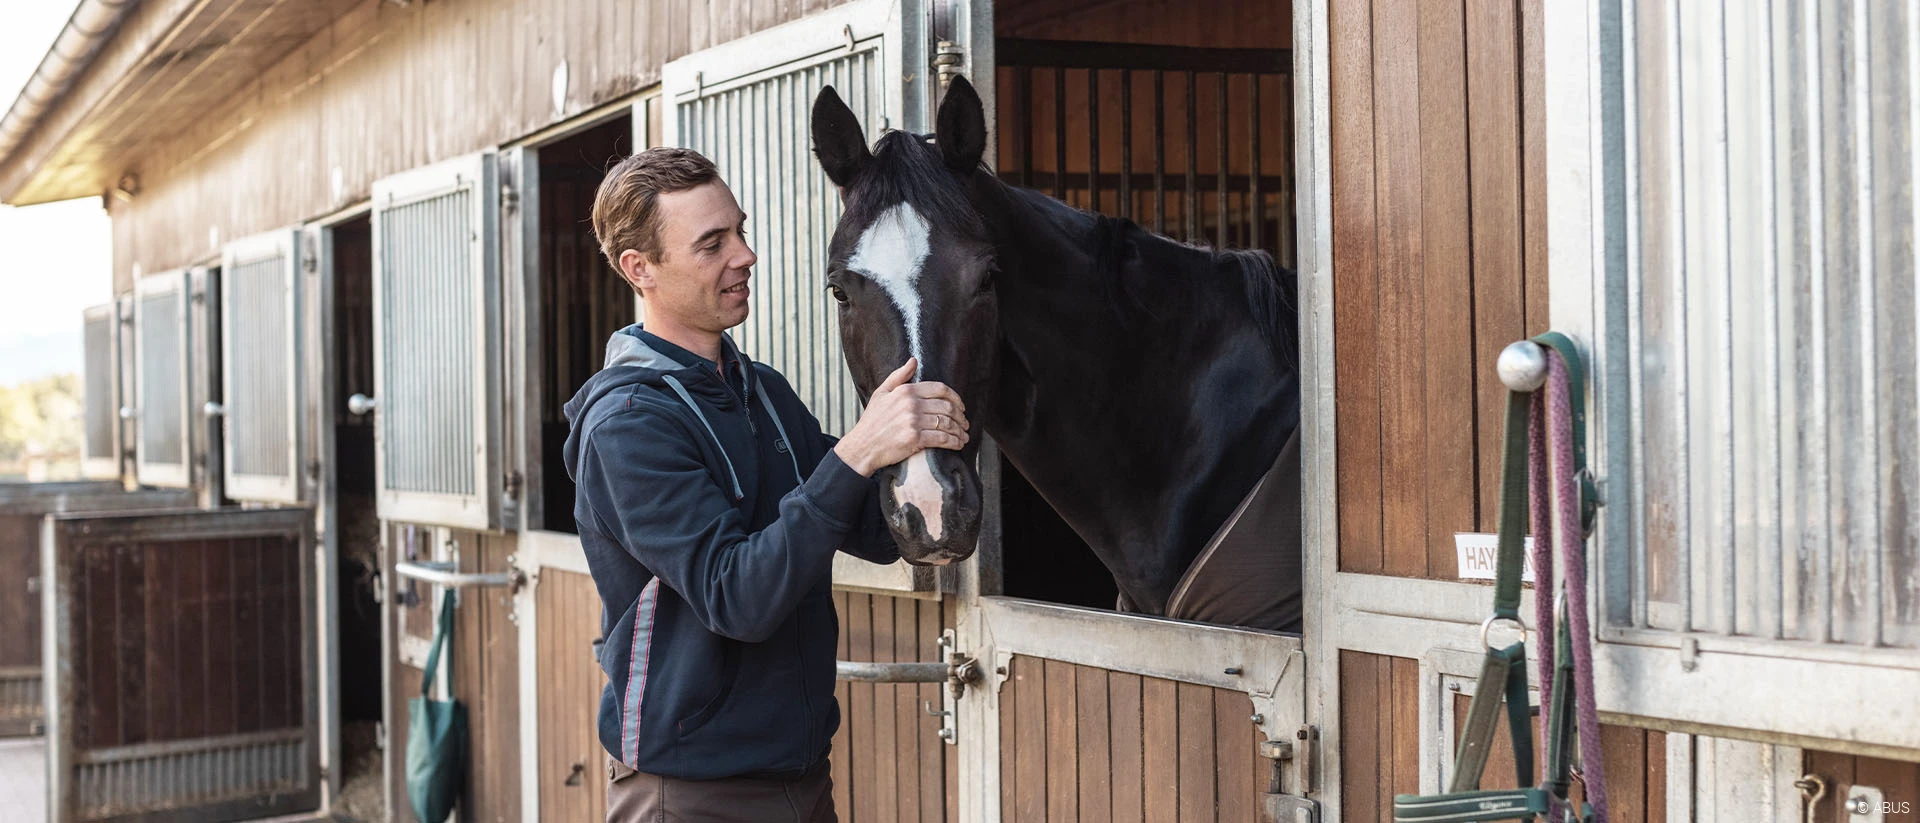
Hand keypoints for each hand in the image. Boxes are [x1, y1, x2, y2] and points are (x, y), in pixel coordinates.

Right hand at [833, 358, 970, 476]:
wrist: (862, 446)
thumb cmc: (872, 421)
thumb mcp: (881, 393)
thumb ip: (899, 376)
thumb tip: (914, 360)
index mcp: (906, 391)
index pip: (940, 389)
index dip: (955, 398)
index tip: (961, 406)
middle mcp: (911, 404)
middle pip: (947, 407)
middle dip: (960, 416)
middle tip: (964, 423)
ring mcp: (913, 421)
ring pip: (946, 423)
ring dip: (959, 430)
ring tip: (963, 435)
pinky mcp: (914, 439)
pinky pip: (941, 438)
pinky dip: (953, 441)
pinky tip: (957, 444)